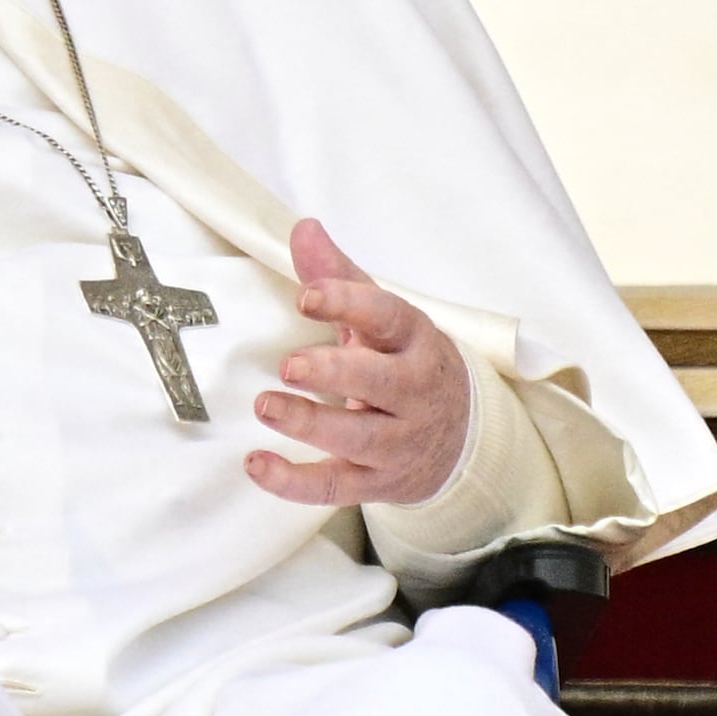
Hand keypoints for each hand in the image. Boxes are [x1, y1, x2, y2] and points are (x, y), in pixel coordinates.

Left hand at [247, 217, 474, 507]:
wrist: (461, 438)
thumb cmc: (405, 365)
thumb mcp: (382, 320)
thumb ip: (339, 277)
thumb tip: (302, 229)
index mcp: (414, 342)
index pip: (388, 317)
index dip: (348, 304)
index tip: (306, 296)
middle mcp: (412, 393)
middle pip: (379, 382)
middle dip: (334, 373)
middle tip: (290, 365)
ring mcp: (397, 442)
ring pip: (358, 438)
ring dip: (309, 423)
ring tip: (265, 405)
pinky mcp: (375, 482)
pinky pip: (335, 487)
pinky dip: (293, 481)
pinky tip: (256, 464)